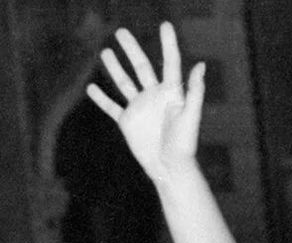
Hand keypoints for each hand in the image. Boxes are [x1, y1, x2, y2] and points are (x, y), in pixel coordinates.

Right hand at [87, 23, 204, 183]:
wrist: (169, 168)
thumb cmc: (183, 144)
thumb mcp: (190, 116)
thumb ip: (195, 91)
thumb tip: (200, 65)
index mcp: (171, 92)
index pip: (169, 62)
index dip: (168, 43)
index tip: (164, 25)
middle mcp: (154, 96)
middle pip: (141, 66)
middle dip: (131, 49)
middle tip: (120, 32)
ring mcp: (140, 108)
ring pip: (124, 82)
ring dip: (114, 68)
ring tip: (105, 52)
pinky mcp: (128, 122)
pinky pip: (112, 107)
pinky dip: (101, 99)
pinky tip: (91, 88)